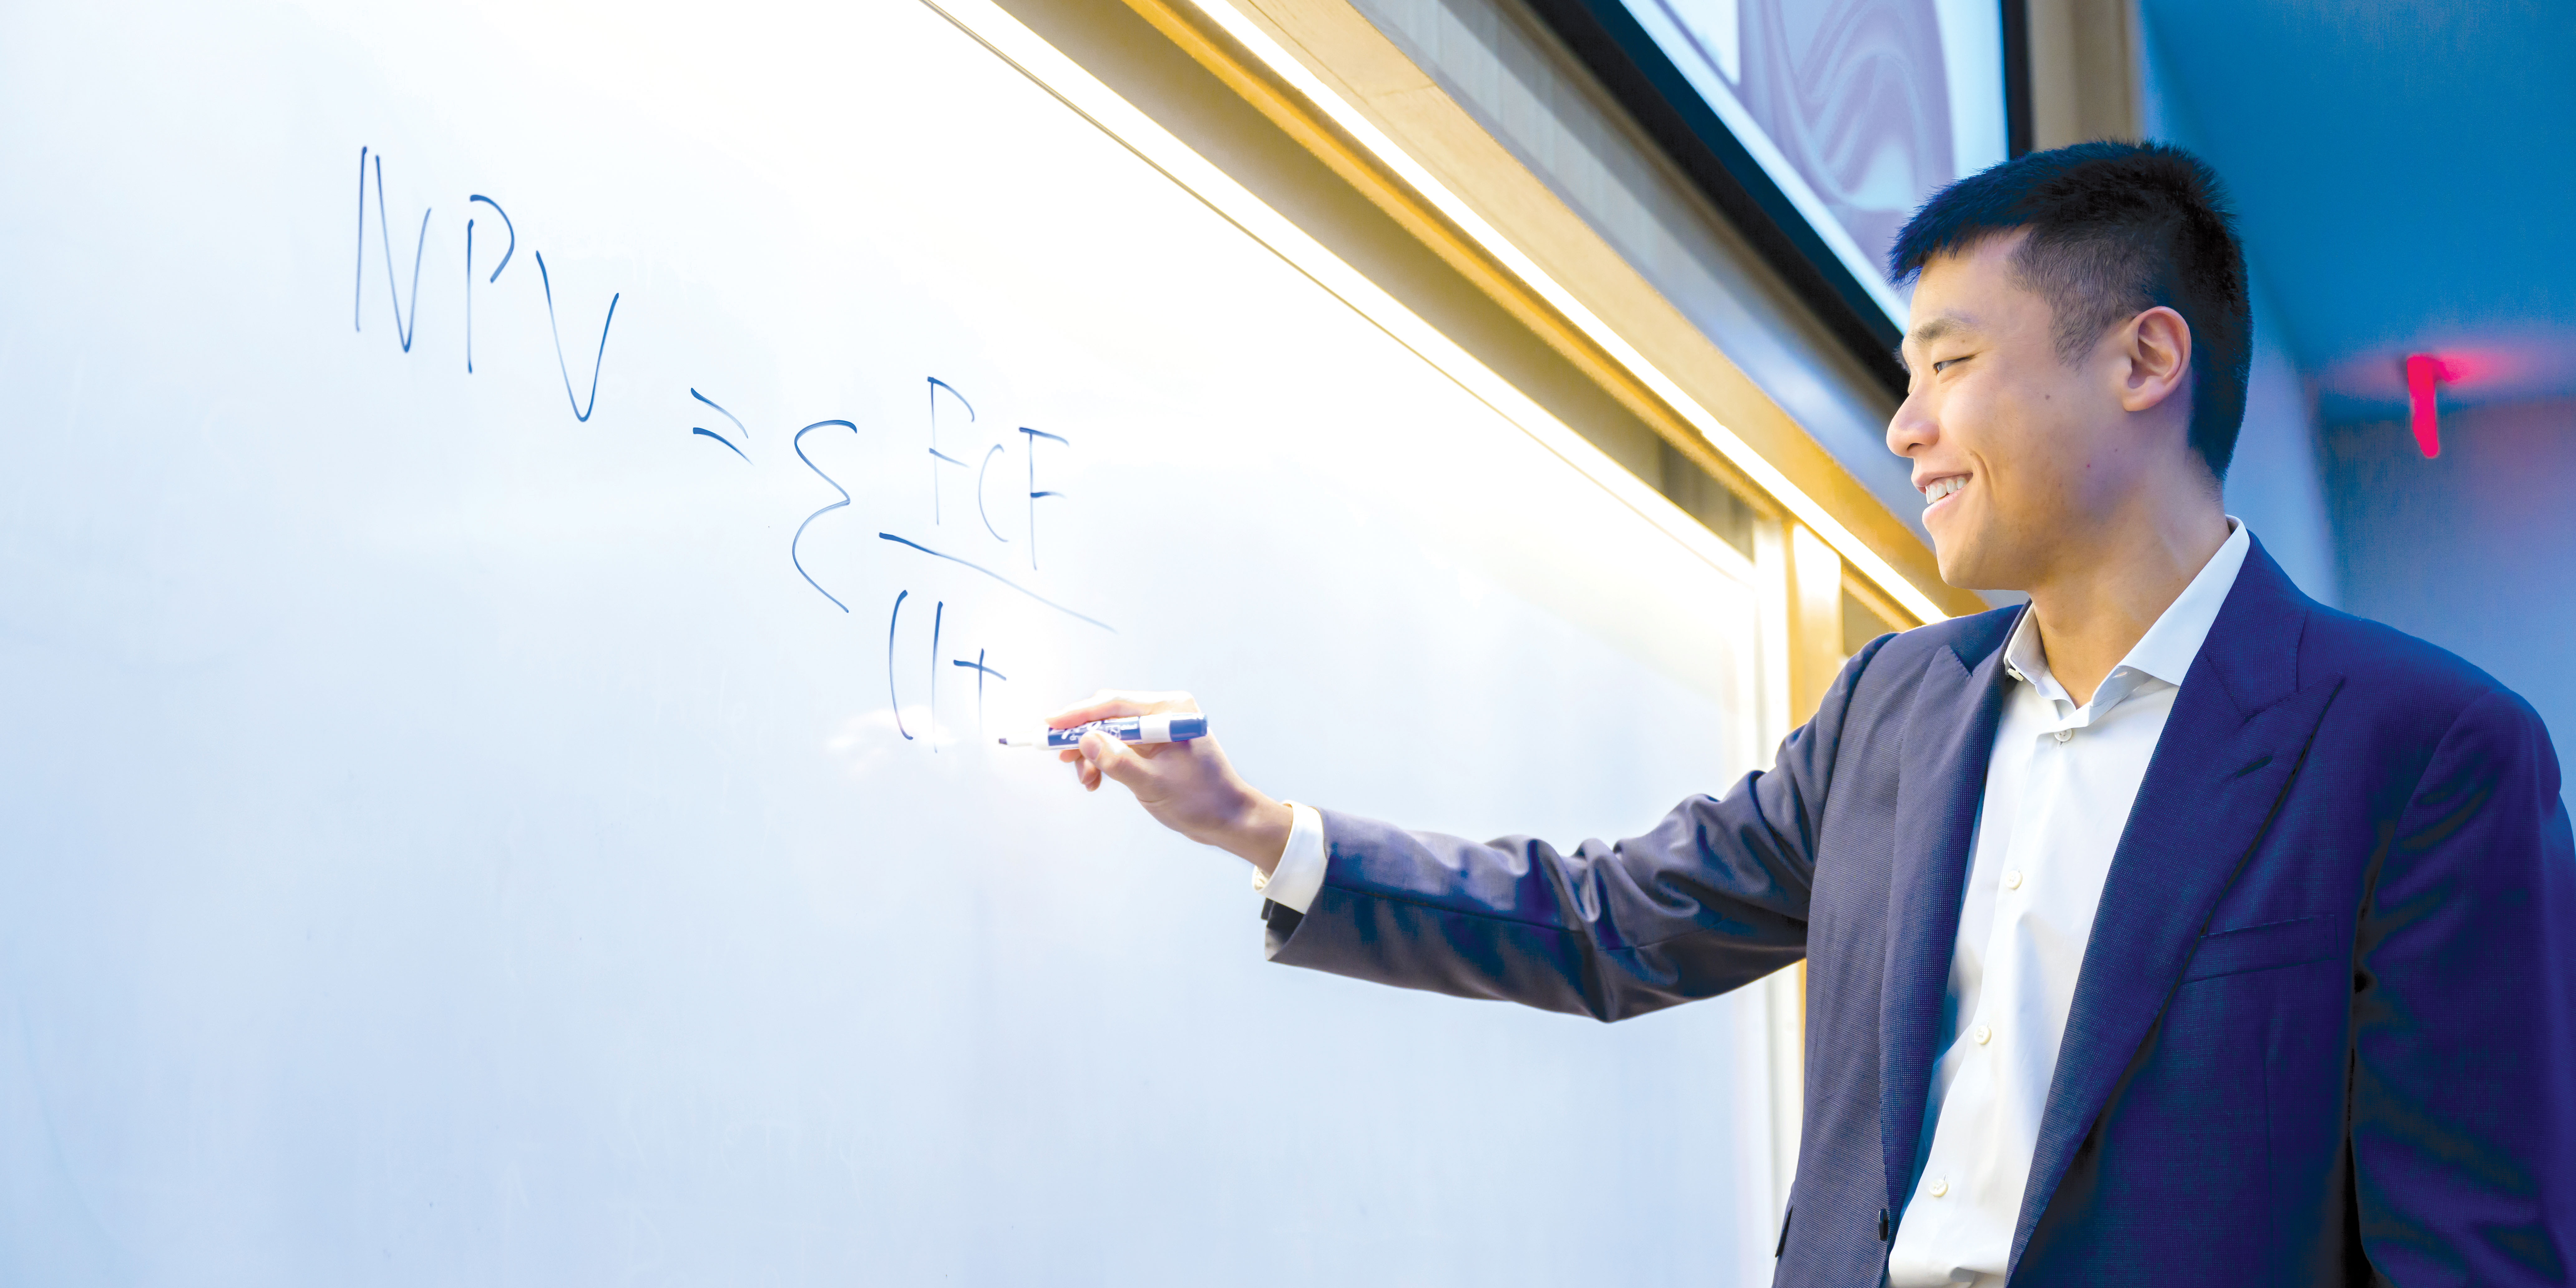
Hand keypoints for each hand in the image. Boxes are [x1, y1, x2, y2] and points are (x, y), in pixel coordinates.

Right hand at [1049, 690, 1292, 874]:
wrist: (1229, 820)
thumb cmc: (1201, 801)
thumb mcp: (1154, 785)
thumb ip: (1118, 762)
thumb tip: (1085, 740)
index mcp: (1171, 711)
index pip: (1115, 704)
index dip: (1079, 714)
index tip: (1050, 724)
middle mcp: (1165, 713)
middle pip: (1109, 715)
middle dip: (1082, 737)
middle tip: (1059, 756)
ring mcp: (1160, 730)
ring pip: (1111, 732)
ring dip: (1092, 753)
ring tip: (1085, 779)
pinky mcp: (1155, 747)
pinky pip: (1120, 746)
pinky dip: (1104, 761)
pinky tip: (1095, 779)